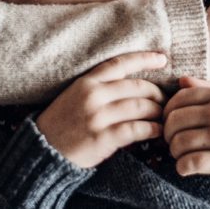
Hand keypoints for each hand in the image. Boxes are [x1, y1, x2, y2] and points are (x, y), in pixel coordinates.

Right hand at [36, 51, 167, 167]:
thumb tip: (135, 85)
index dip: (144, 59)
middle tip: (166, 101)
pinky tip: (157, 132)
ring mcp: (97, 116)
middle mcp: (93, 95)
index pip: (121, 63)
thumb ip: (101, 87)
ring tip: (163, 117)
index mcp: (87, 82)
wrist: (43, 149)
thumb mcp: (76, 95)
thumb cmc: (64, 121)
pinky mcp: (102, 138)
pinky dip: (151, 129)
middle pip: (137, 87)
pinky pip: (135, 129)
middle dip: (157, 93)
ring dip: (157, 112)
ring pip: (140, 107)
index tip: (162, 59)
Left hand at [163, 77, 209, 186]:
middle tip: (173, 142)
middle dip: (167, 133)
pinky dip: (182, 167)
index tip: (170, 123)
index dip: (168, 112)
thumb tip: (181, 81)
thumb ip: (209, 89)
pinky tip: (186, 168)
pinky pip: (189, 163)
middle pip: (174, 121)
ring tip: (180, 155)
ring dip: (174, 152)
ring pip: (178, 143)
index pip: (179, 99)